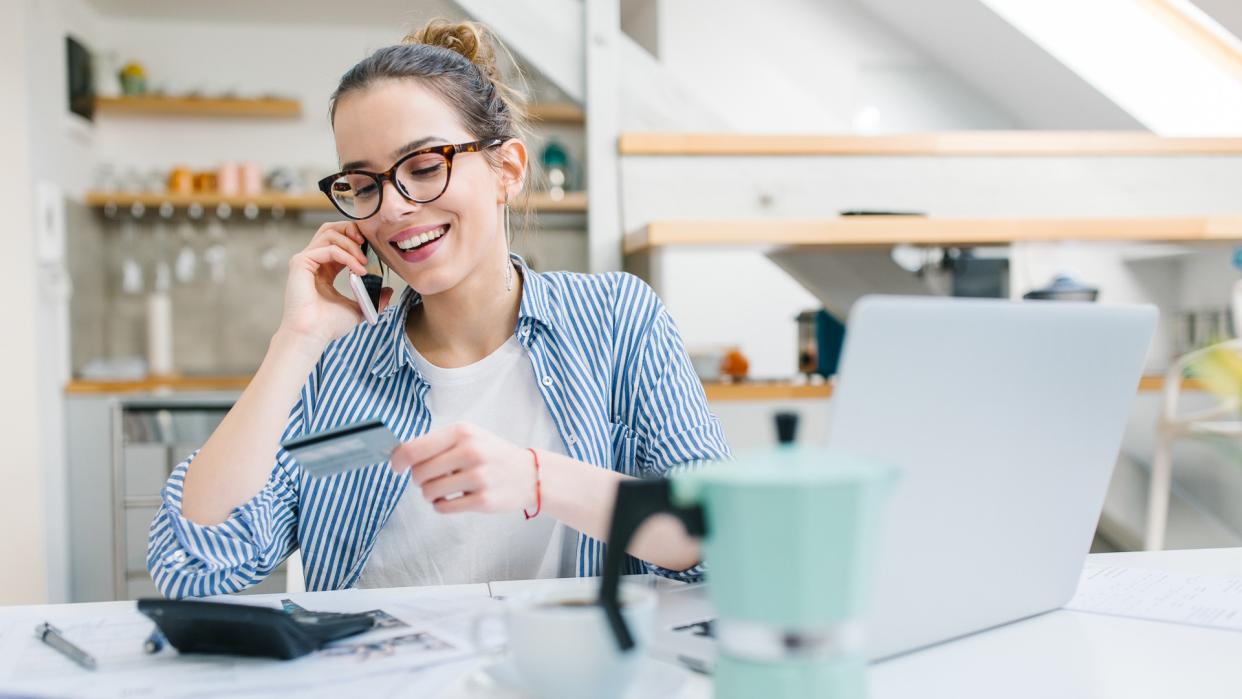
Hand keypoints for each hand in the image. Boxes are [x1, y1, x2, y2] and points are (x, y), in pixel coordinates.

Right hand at [279, 221, 394, 348]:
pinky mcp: (300, 263)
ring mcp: (305, 260)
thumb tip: (388, 291)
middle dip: (351, 230)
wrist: (312, 335)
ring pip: (329, 233)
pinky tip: (358, 270)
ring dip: (351, 244)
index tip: (373, 249)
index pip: (339, 240)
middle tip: (367, 244)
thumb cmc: (330, 325)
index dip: (356, 239)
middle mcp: (313, 261)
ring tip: (364, 262)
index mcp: (324, 268)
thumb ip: (373, 298)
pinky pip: (328, 249)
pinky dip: (347, 256)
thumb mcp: (358, 308)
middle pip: (330, 228)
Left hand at [390, 423, 537, 514]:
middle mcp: (470, 452)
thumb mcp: (469, 436)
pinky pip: (443, 508)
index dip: (398, 460)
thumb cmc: (492, 454)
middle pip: (419, 473)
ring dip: (430, 494)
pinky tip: (454, 499)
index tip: (397, 467)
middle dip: (419, 480)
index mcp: (462, 432)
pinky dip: (442, 505)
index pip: (414, 449)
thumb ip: (437, 443)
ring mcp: (478, 477)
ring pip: (429, 492)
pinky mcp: (483, 500)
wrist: (530, 473)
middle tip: (432, 478)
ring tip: (445, 489)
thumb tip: (399, 455)